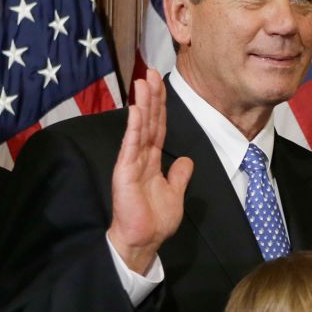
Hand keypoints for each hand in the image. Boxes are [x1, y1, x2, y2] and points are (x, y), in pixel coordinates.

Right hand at [105, 70, 192, 274]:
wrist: (143, 240)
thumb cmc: (155, 220)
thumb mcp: (175, 194)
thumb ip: (179, 176)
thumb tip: (186, 161)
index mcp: (152, 160)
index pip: (158, 127)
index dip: (160, 107)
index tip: (160, 85)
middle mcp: (140, 157)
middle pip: (148, 121)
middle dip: (151, 97)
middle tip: (152, 72)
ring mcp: (131, 162)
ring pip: (139, 127)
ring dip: (143, 104)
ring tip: (144, 81)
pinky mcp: (125, 171)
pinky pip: (131, 144)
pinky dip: (134, 126)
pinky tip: (136, 109)